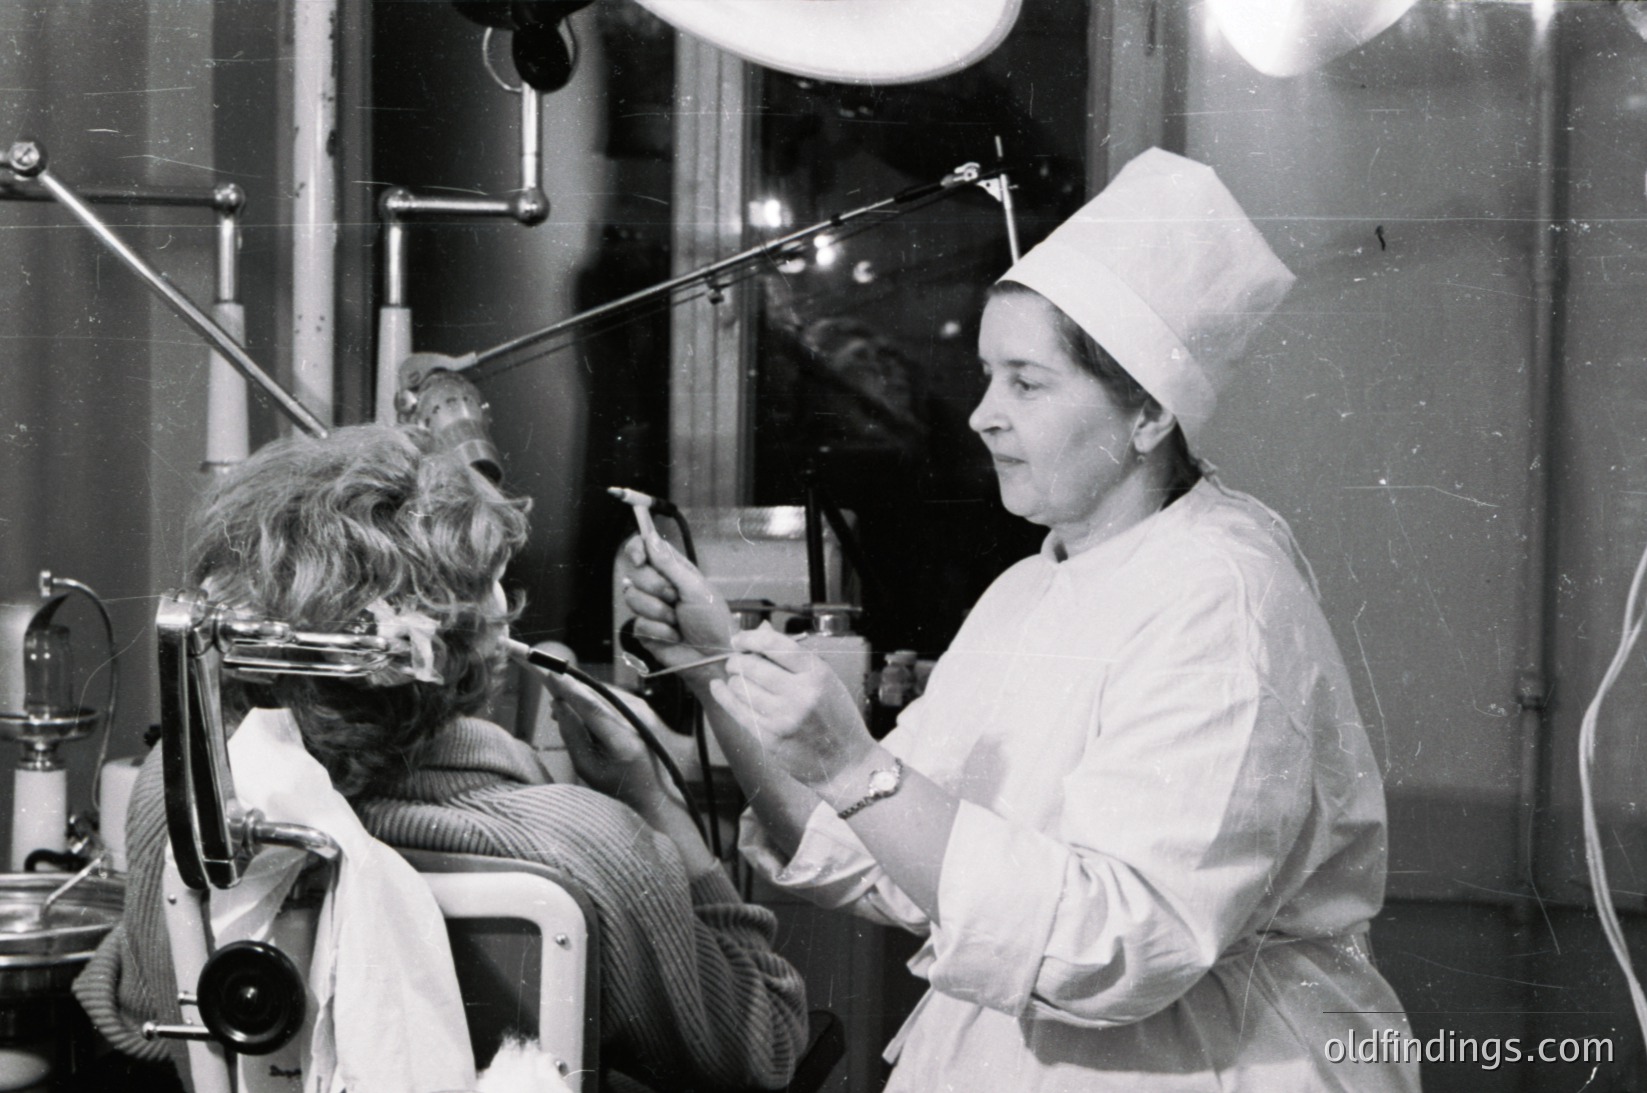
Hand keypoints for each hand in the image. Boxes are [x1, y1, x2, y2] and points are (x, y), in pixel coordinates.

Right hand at [544, 672, 675, 815]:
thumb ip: (572, 735)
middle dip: (571, 691)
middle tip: (550, 698)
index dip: (569, 689)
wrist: (657, 791)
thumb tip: (558, 704)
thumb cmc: (618, 786)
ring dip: (582, 696)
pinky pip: (613, 695)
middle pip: (597, 694)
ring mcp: (645, 711)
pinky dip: (596, 699)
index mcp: (624, 741)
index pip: (592, 707)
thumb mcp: (588, 768)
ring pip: (604, 692)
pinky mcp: (645, 707)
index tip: (550, 673)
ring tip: (564, 710)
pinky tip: (584, 713)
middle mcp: (638, 720)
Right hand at [620, 533, 733, 681]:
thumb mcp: (695, 587)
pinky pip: (638, 623)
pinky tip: (674, 635)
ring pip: (632, 598)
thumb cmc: (714, 621)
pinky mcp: (645, 631)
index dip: (636, 549)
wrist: (716, 658)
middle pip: (635, 573)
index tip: (640, 559)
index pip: (644, 549)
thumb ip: (669, 563)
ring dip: (659, 611)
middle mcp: (658, 586)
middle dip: (656, 587)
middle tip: (675, 598)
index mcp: (673, 570)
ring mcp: (649, 609)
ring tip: (677, 620)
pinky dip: (660, 630)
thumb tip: (649, 537)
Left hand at [707, 623, 875, 796]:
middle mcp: (799, 694)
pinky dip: (723, 695)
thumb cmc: (837, 717)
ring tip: (739, 679)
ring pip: (740, 687)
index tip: (738, 639)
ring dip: (733, 679)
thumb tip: (762, 629)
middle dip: (736, 660)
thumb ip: (793, 657)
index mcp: (817, 674)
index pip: (774, 645)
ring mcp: (782, 718)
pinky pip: (737, 711)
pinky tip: (719, 687)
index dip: (750, 637)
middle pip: (751, 665)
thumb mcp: (826, 680)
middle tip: (735, 661)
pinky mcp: (769, 738)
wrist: (847, 762)